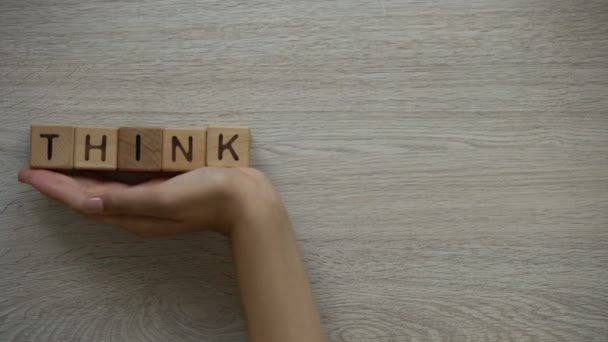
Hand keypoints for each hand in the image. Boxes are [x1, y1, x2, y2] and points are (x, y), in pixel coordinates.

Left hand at [18, 167, 276, 236]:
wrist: (247, 200)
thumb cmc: (209, 196)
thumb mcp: (164, 197)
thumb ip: (126, 199)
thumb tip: (85, 202)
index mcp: (134, 214)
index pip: (83, 201)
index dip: (54, 188)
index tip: (29, 173)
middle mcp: (138, 211)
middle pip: (89, 197)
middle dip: (61, 184)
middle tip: (37, 167)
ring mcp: (151, 202)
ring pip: (105, 190)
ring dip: (80, 179)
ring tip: (61, 166)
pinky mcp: (163, 190)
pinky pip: (124, 184)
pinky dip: (106, 174)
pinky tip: (104, 164)